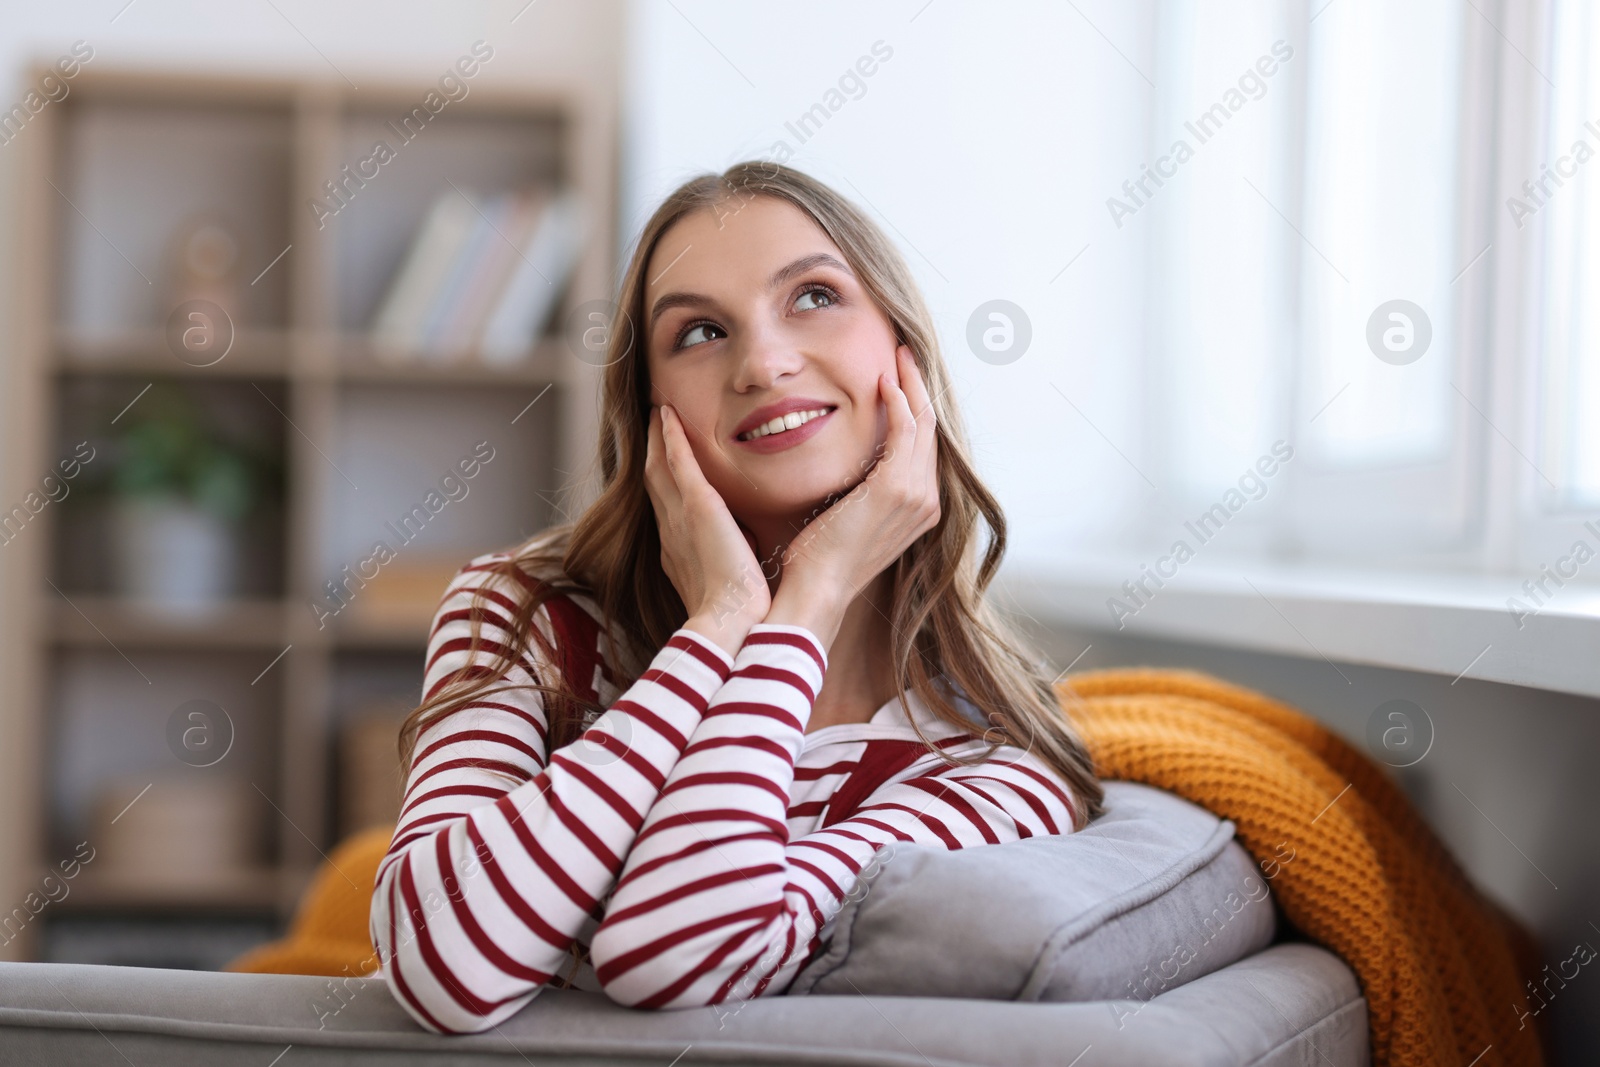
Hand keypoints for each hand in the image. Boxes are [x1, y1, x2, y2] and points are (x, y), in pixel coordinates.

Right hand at [643, 404, 770, 651]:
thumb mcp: (731, 584)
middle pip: (654, 483)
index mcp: (678, 552)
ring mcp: (679, 518)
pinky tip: (667, 415)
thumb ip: (734, 563)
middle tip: (654, 428)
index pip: (667, 509)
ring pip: (659, 468)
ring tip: (658, 413)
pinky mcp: (698, 507)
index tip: (665, 465)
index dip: (663, 484)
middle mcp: (670, 532)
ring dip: (658, 439)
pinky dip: (671, 438)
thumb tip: (750, 552)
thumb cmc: (738, 613)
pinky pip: (678, 463)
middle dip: (653, 454)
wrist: (732, 623)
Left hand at [767, 345, 940, 645]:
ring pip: (923, 425)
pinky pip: (904, 431)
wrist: (817, 591)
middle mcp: (926, 503)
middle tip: (903, 357)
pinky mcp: (895, 489)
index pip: (924, 447)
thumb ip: (861, 493)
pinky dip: (897, 402)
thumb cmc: (821, 560)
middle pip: (931, 431)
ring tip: (897, 359)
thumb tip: (848, 470)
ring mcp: (915, 497)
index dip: (916, 410)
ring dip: (910, 387)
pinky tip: (883, 383)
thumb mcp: (850, 519)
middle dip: (919, 390)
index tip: (899, 381)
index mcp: (919, 510)